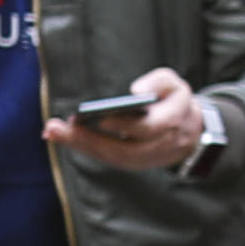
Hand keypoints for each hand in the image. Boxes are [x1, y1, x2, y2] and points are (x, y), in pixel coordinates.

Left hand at [49, 73, 221, 178]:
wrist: (191, 133)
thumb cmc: (175, 102)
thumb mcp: (176, 84)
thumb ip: (159, 81)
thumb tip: (134, 91)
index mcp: (174, 123)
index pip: (147, 129)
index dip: (124, 125)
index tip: (101, 118)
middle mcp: (160, 146)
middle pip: (123, 150)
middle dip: (90, 140)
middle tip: (59, 127)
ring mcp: (147, 160)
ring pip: (113, 158)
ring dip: (82, 146)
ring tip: (53, 131)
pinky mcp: (134, 164)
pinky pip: (109, 159)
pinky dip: (86, 148)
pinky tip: (63, 136)